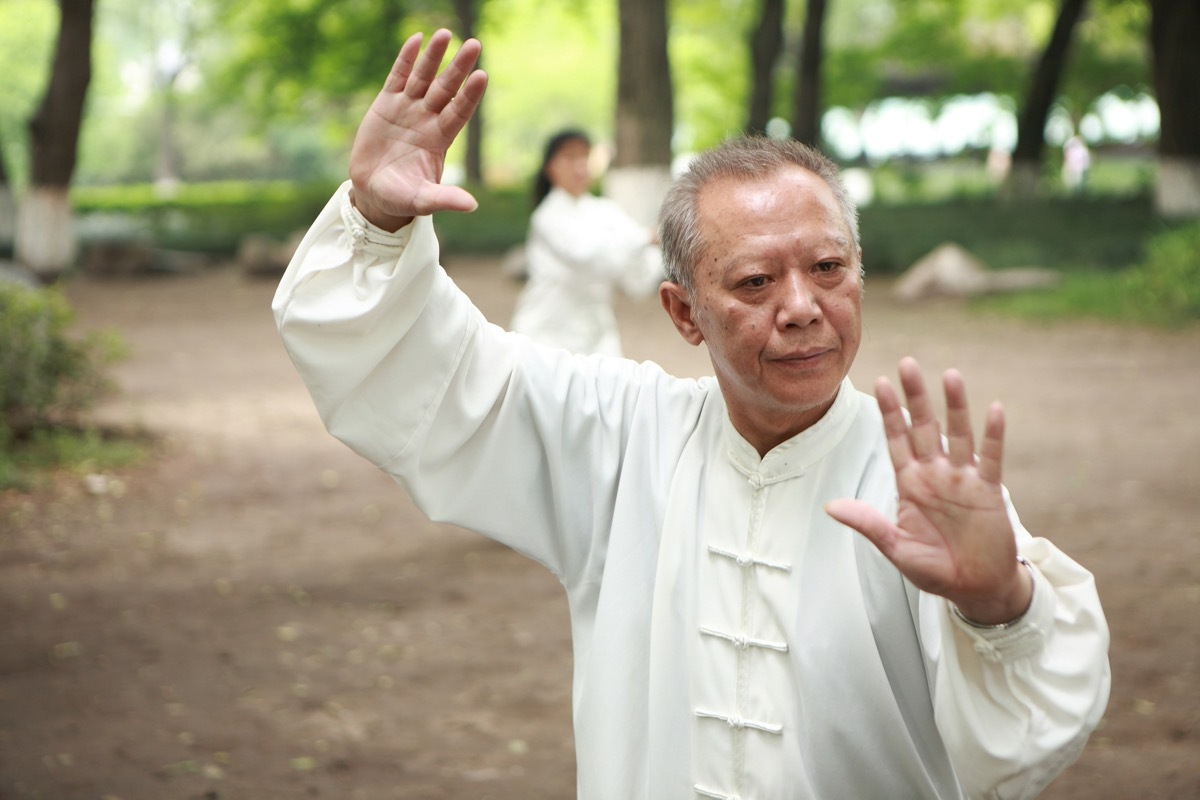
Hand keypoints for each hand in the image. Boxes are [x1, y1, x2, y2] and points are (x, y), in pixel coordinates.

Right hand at [348, 29, 487, 230]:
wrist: (372, 192)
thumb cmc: (401, 198)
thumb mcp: (422, 201)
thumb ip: (445, 199)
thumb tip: (472, 205)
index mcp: (440, 139)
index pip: (460, 112)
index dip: (470, 95)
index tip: (482, 76)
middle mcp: (428, 119)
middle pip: (447, 88)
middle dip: (459, 67)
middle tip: (474, 44)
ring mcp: (408, 109)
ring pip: (424, 77)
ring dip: (434, 56)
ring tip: (445, 34)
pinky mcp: (386, 104)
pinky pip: (398, 77)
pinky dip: (406, 59)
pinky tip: (416, 39)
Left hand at [825, 357, 1031, 624]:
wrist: (974, 588)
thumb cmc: (934, 568)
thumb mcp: (896, 548)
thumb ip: (868, 524)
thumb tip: (831, 507)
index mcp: (909, 484)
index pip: (896, 440)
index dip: (888, 413)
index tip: (877, 382)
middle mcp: (935, 474)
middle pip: (923, 427)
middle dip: (915, 397)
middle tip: (907, 363)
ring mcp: (963, 479)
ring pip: (958, 434)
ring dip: (955, 406)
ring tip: (950, 375)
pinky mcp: (989, 490)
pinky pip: (991, 458)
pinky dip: (993, 435)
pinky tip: (995, 410)